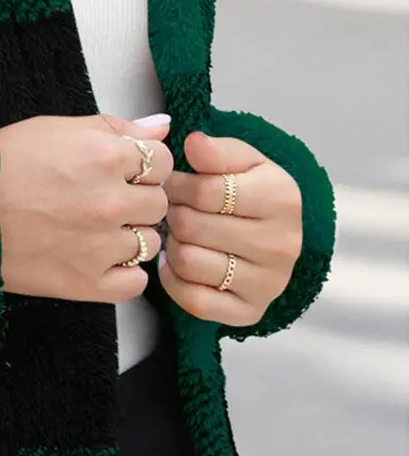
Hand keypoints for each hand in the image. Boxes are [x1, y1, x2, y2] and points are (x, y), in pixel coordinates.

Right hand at [0, 112, 173, 302]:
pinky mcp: (86, 283)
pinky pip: (134, 284)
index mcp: (105, 156)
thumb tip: (162, 128)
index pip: (161, 162)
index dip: (142, 166)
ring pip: (149, 243)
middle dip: (136, 200)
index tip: (120, 173)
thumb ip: (115, 127)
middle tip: (101, 202)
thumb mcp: (55, 129)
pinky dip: (123, 274)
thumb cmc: (0, 166)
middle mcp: (109, 202)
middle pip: (158, 203)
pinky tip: (98, 260)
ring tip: (93, 231)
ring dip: (128, 237)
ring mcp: (100, 246)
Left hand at [159, 131, 302, 325]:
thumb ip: (217, 150)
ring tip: (181, 235)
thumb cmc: (249, 195)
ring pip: (187, 261)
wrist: (272, 240)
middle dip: (174, 214)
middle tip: (175, 210)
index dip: (177, 185)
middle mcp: (282, 243)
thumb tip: (193, 142)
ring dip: (172, 246)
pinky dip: (174, 279)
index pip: (205, 190)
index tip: (174, 183)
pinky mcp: (249, 312)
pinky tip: (179, 264)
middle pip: (191, 226)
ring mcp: (269, 282)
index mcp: (282, 198)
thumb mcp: (242, 163)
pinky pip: (191, 299)